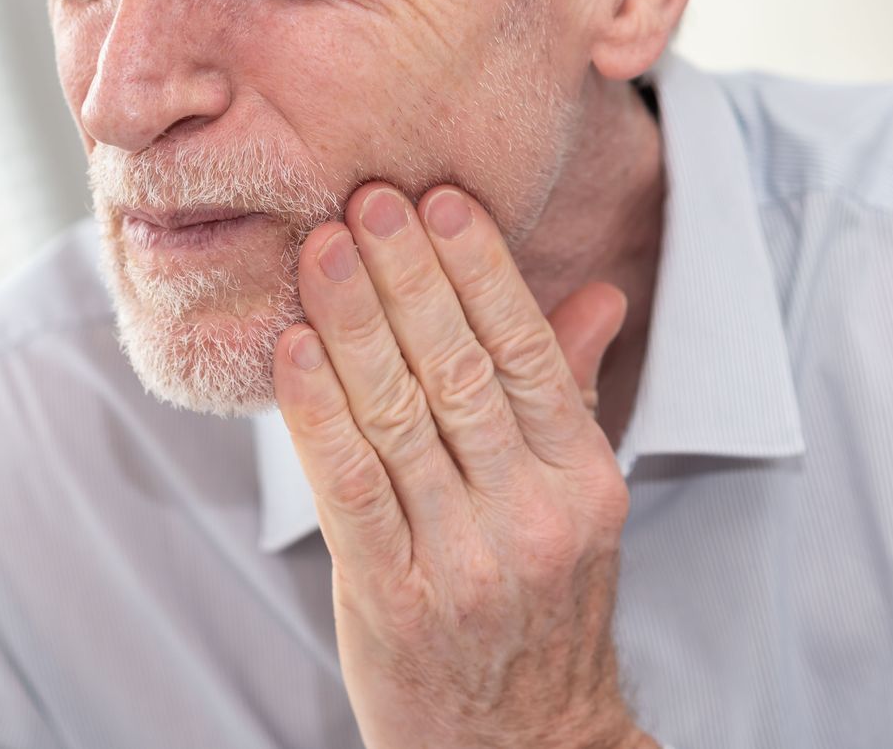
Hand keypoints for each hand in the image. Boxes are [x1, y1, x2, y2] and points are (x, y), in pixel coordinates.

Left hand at [272, 181, 649, 748]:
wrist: (518, 745)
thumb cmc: (538, 606)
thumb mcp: (577, 500)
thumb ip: (569, 391)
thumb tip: (598, 293)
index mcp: (583, 480)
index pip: (527, 353)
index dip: (481, 271)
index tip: (439, 200)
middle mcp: (533, 518)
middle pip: (461, 371)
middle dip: (409, 277)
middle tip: (367, 199)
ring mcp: (465, 562)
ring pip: (401, 419)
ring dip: (354, 324)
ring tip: (319, 250)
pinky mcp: (394, 600)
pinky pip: (352, 489)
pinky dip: (319, 414)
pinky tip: (294, 349)